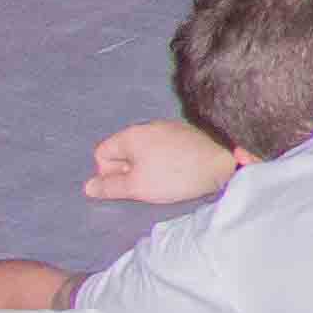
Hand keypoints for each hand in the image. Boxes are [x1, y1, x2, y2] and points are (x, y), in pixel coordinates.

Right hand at [90, 119, 241, 204]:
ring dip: (149, 166)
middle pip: (123, 151)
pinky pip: (165, 148)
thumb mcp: (136, 186)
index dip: (109, 173)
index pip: (102, 153)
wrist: (224, 161)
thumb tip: (88, 187)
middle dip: (130, 170)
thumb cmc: (175, 175)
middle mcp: (148, 126)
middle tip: (148, 183)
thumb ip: (109, 187)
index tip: (129, 183)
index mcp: (131, 135)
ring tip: (167, 179)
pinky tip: (181, 171)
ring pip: (145, 151)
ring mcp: (170, 127)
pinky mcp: (188, 133)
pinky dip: (167, 160)